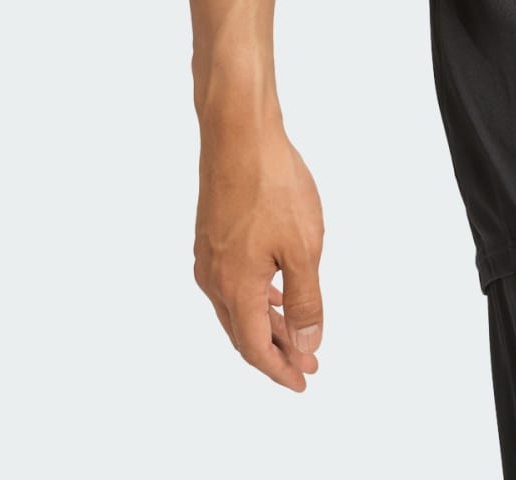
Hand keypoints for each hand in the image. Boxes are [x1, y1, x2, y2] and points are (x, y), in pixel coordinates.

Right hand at [192, 126, 325, 388]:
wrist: (238, 134)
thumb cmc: (272, 185)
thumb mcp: (303, 248)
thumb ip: (305, 301)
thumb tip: (305, 344)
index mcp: (236, 288)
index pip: (256, 348)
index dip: (279, 369)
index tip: (303, 381)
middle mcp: (214, 280)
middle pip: (243, 333)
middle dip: (276, 352)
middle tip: (306, 363)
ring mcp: (208, 257)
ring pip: (237, 307)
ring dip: (266, 324)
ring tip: (295, 333)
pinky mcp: (211, 237)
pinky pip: (232, 283)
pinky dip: (255, 297)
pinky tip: (274, 290)